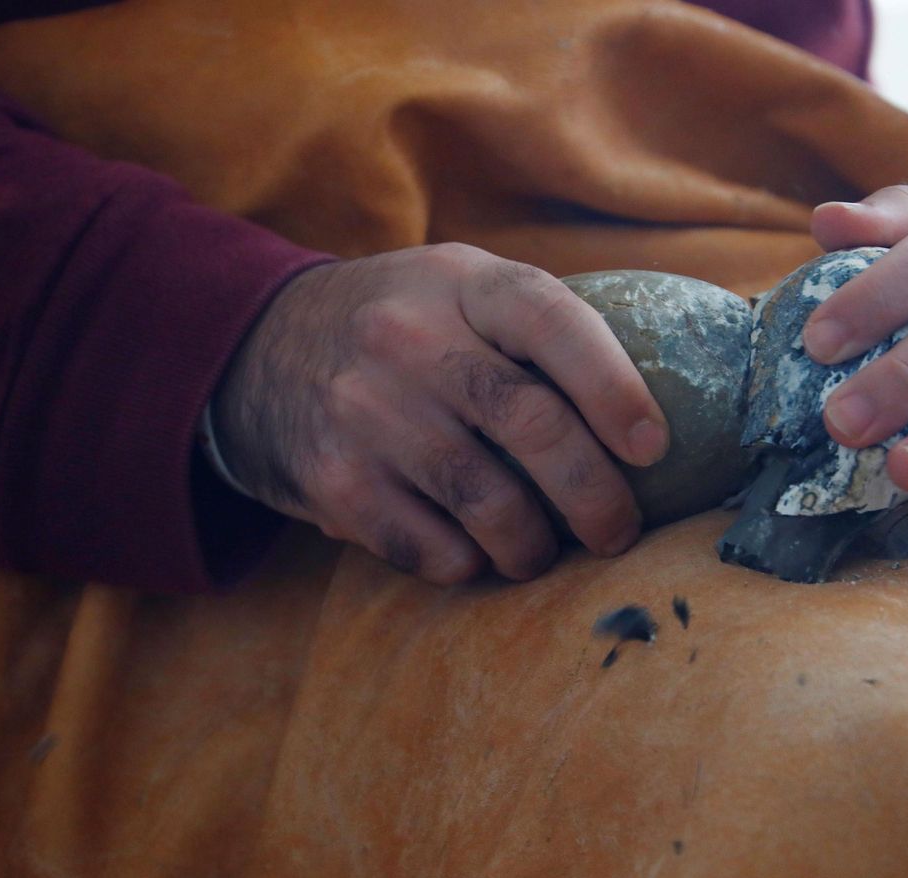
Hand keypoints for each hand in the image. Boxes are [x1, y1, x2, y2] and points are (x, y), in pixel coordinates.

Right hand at [211, 243, 669, 583]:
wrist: (255, 351)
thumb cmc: (398, 327)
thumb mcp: (456, 288)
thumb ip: (537, 328)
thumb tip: (651, 415)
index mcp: (460, 283)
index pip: (552, 322)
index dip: (615, 387)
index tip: (652, 446)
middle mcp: (410, 339)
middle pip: (530, 423)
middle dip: (594, 494)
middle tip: (617, 531)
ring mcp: (367, 411)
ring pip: (487, 500)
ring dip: (534, 545)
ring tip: (545, 552)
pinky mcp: (335, 480)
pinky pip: (431, 548)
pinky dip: (470, 564)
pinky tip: (476, 555)